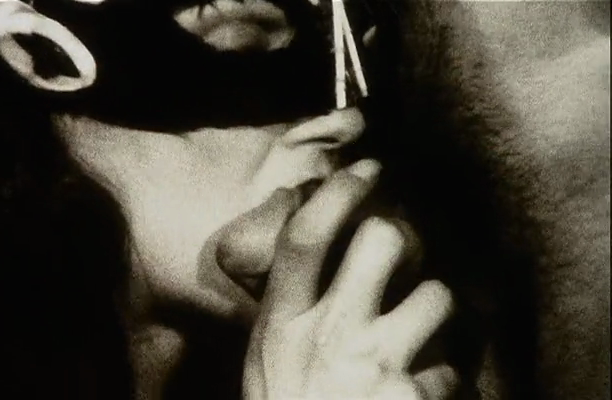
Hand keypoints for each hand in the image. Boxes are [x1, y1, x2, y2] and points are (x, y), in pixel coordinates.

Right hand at [244, 160, 457, 398]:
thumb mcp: (265, 357)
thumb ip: (285, 305)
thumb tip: (304, 250)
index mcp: (284, 323)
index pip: (307, 238)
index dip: (340, 193)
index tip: (369, 169)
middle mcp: (331, 334)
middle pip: (385, 242)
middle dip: (402, 238)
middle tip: (403, 254)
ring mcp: (376, 366)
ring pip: (437, 296)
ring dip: (436, 311)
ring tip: (421, 332)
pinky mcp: (415, 399)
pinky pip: (453, 367)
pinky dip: (445, 377)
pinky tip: (421, 391)